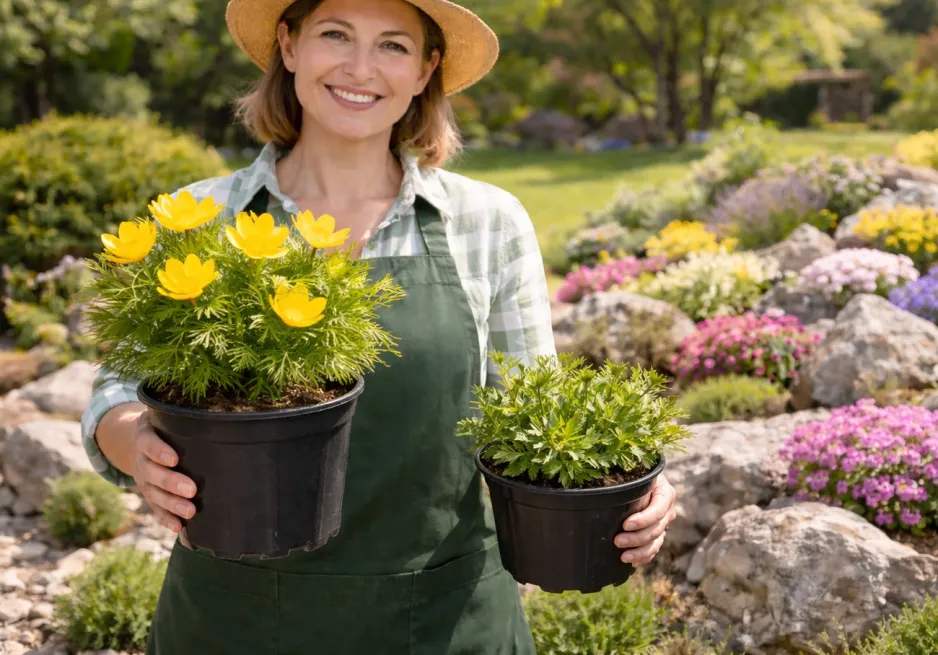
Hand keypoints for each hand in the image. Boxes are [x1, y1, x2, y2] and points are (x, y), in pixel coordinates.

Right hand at [130, 410, 196, 533]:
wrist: (140, 439)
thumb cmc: (165, 426)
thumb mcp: (168, 416)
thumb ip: (186, 418)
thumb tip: (222, 419)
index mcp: (144, 436)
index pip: (148, 443)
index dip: (158, 451)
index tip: (174, 459)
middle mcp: (140, 459)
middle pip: (151, 472)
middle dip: (170, 482)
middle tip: (191, 490)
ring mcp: (143, 479)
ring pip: (153, 494)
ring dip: (171, 504)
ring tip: (190, 512)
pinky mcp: (148, 493)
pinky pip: (155, 508)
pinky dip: (166, 518)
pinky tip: (178, 528)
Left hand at [614, 474, 676, 565]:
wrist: (642, 479)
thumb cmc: (635, 474)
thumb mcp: (636, 476)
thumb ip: (631, 486)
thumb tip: (609, 495)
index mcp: (665, 493)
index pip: (658, 510)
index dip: (643, 519)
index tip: (626, 525)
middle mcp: (668, 510)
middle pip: (656, 529)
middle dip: (637, 538)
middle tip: (617, 541)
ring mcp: (665, 523)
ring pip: (656, 542)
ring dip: (640, 552)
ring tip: (623, 557)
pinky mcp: (658, 533)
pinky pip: (654, 548)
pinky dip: (644, 556)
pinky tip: (632, 562)